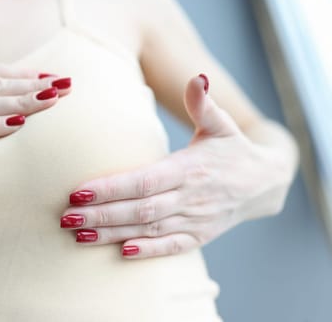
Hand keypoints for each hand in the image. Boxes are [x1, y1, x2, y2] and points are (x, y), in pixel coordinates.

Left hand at [60, 75, 291, 258]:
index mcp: (190, 168)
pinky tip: (121, 253)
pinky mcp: (201, 236)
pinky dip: (149, 252)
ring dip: (113, 234)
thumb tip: (196, 78)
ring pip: (149, 230)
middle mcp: (192, 197)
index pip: (145, 181)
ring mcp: (197, 220)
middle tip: (65, 217)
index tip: (78, 191)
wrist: (266, 183)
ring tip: (78, 234)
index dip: (112, 188)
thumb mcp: (222, 125)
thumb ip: (204, 104)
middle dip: (101, 214)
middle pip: (140, 209)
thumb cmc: (233, 149)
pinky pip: (172, 247)